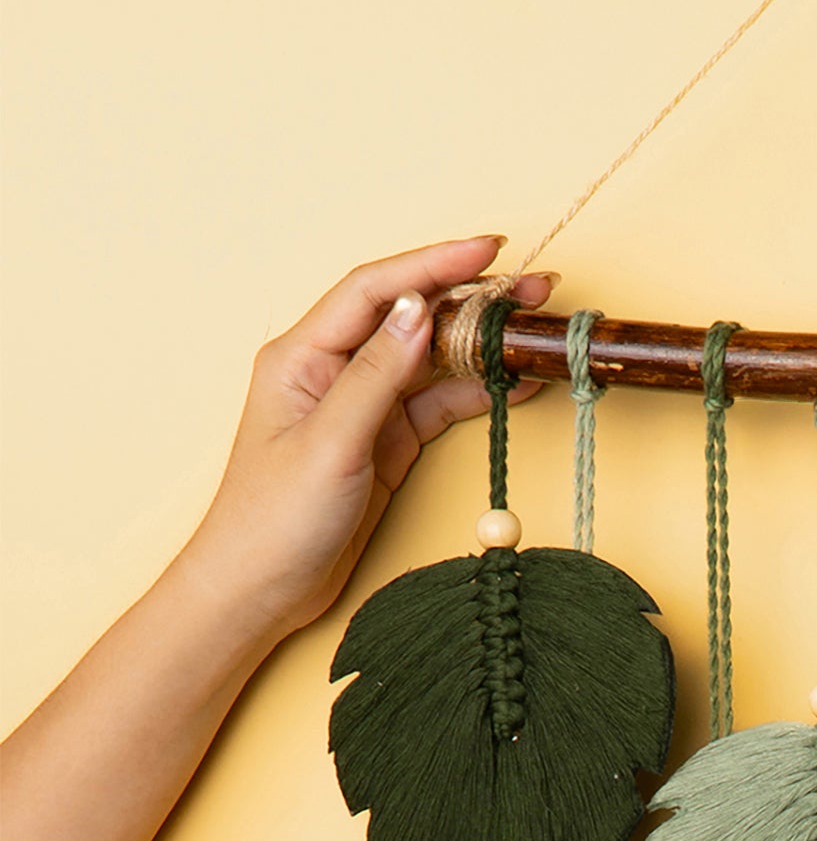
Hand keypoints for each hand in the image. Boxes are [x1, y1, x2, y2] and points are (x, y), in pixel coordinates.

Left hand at [179, 240, 558, 647]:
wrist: (259, 589)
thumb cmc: (272, 519)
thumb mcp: (329, 443)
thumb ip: (376, 376)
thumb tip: (418, 312)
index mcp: (303, 355)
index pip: (375, 290)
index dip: (433, 264)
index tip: (488, 250)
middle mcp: (333, 369)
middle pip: (410, 315)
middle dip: (471, 298)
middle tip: (534, 289)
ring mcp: (362, 405)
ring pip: (431, 358)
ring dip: (481, 344)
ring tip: (534, 331)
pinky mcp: (384, 440)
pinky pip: (437, 402)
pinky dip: (477, 392)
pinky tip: (514, 384)